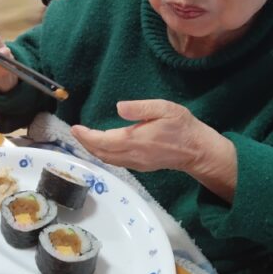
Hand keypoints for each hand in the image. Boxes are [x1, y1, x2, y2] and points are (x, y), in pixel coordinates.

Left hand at [71, 100, 237, 201]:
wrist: (198, 150)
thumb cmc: (182, 127)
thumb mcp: (165, 109)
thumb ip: (140, 108)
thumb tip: (119, 107)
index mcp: (136, 140)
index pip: (103, 141)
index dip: (86, 136)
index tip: (75, 128)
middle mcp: (133, 155)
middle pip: (101, 153)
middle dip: (86, 144)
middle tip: (76, 131)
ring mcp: (136, 163)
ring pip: (107, 160)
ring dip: (94, 150)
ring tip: (85, 138)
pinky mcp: (141, 166)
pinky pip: (116, 162)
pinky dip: (104, 154)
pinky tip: (102, 146)